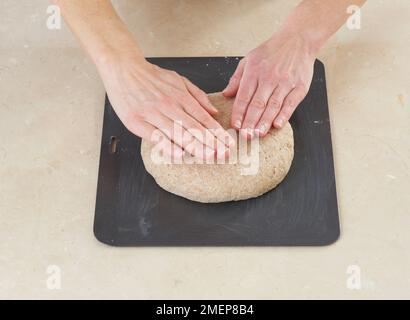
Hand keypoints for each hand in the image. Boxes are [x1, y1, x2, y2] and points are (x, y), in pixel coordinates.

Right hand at [98, 52, 232, 160]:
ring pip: (177, 133)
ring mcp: (153, 114)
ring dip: (195, 147)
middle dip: (211, 142)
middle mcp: (169, 105)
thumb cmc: (151, 76)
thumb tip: (214, 111)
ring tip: (209, 156)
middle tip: (225, 154)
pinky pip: (155, 137)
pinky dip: (168, 147)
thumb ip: (197, 95)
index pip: (203, 118)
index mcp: (180, 96)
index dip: (217, 132)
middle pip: (194, 128)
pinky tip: (180, 155)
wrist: (123, 68)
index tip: (228, 143)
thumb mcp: (178, 79)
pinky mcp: (137, 122)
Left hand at [223, 34, 315, 136]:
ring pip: (273, 106)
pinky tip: (277, 125)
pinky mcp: (299, 86)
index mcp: (254, 71)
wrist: (298, 39)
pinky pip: (291, 103)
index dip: (239, 112)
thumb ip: (237, 78)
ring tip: (258, 134)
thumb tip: (226, 94)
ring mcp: (285, 82)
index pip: (244, 96)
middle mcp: (269, 77)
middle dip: (250, 122)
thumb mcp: (249, 59)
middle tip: (245, 135)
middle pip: (258, 104)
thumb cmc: (272, 50)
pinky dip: (284, 115)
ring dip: (265, 122)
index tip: (235, 125)